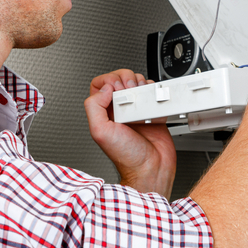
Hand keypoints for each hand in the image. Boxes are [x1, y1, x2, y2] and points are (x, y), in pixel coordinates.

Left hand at [84, 69, 176, 197]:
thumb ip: (94, 107)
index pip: (99, 85)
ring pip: (136, 84)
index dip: (109, 81)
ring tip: (141, 96)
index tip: (117, 90)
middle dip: (126, 79)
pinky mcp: (151, 112)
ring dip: (140, 84)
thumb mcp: (100, 132)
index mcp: (103, 113)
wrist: (151, 168)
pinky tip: (151, 101)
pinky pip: (152, 94)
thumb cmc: (127, 157)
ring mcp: (135, 111)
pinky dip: (153, 92)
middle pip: (119, 80)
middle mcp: (118, 111)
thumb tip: (104, 89)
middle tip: (130, 91)